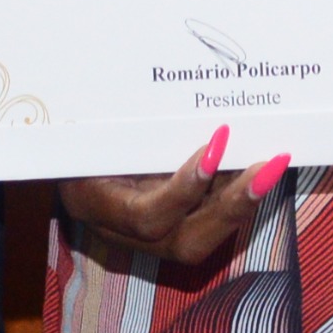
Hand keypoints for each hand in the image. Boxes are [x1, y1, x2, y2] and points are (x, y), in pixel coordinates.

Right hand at [58, 125, 288, 266]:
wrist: (56, 157)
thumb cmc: (69, 133)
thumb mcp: (85, 126)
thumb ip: (124, 124)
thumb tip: (168, 90)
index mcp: (94, 205)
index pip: (146, 216)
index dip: (184, 188)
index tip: (216, 143)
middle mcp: (124, 234)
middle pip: (187, 242)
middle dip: (234, 206)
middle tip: (271, 164)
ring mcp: (149, 238)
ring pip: (204, 237)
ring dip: (243, 201)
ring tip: (276, 161)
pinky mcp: (169, 228)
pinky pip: (208, 221)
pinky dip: (237, 195)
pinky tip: (264, 163)